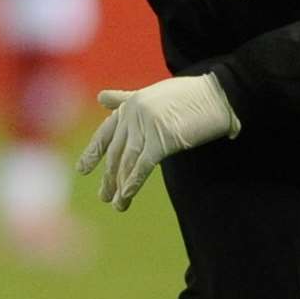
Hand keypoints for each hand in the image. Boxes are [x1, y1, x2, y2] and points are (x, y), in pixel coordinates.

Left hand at [75, 74, 239, 209]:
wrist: (217, 96)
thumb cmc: (188, 95)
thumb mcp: (152, 94)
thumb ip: (125, 99)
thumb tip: (100, 97)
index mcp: (130, 105)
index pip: (106, 133)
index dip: (93, 152)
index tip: (82, 170)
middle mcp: (133, 114)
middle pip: (116, 152)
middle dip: (109, 177)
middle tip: (103, 196)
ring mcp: (146, 126)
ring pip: (128, 162)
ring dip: (120, 186)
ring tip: (116, 204)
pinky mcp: (163, 139)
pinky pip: (144, 165)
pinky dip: (133, 183)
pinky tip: (126, 196)